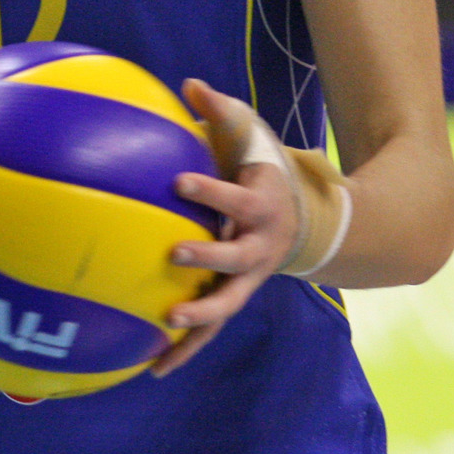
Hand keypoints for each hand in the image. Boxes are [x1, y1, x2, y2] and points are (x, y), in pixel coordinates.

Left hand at [150, 79, 299, 377]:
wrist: (303, 220)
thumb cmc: (262, 169)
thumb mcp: (249, 135)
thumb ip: (220, 112)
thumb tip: (189, 84)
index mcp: (260, 206)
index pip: (235, 200)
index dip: (211, 192)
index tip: (179, 182)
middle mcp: (258, 248)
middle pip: (236, 259)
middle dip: (208, 259)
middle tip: (174, 253)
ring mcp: (248, 279)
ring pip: (226, 306)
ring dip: (199, 320)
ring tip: (166, 328)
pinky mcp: (232, 299)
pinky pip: (208, 329)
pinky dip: (183, 351)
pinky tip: (149, 369)